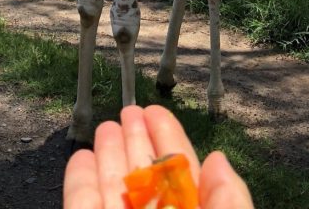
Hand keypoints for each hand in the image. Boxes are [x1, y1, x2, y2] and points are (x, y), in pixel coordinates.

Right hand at [63, 105, 253, 208]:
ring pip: (113, 189)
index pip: (180, 174)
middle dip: (137, 139)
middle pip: (144, 177)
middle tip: (129, 109)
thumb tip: (220, 160)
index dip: (168, 138)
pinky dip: (79, 181)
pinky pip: (81, 205)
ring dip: (109, 154)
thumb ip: (229, 202)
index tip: (155, 110)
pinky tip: (81, 157)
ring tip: (106, 125)